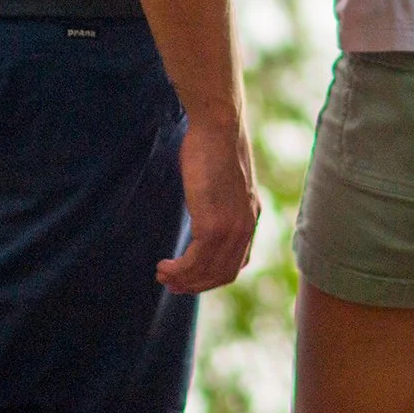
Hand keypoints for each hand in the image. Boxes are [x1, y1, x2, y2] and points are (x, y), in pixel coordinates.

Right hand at [158, 110, 258, 293]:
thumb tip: (203, 208)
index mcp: (250, 217)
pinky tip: (164, 265)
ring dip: (183, 280)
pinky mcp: (213, 225)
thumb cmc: (214, 146)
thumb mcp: (224, 181)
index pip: (237, 263)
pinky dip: (178, 270)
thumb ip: (220, 201)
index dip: (212, 277)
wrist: (219, 127)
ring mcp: (231, 228)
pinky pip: (194, 261)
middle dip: (195, 285)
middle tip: (171, 285)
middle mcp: (245, 227)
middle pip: (223, 275)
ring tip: (162, 276)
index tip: (191, 278)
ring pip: (207, 272)